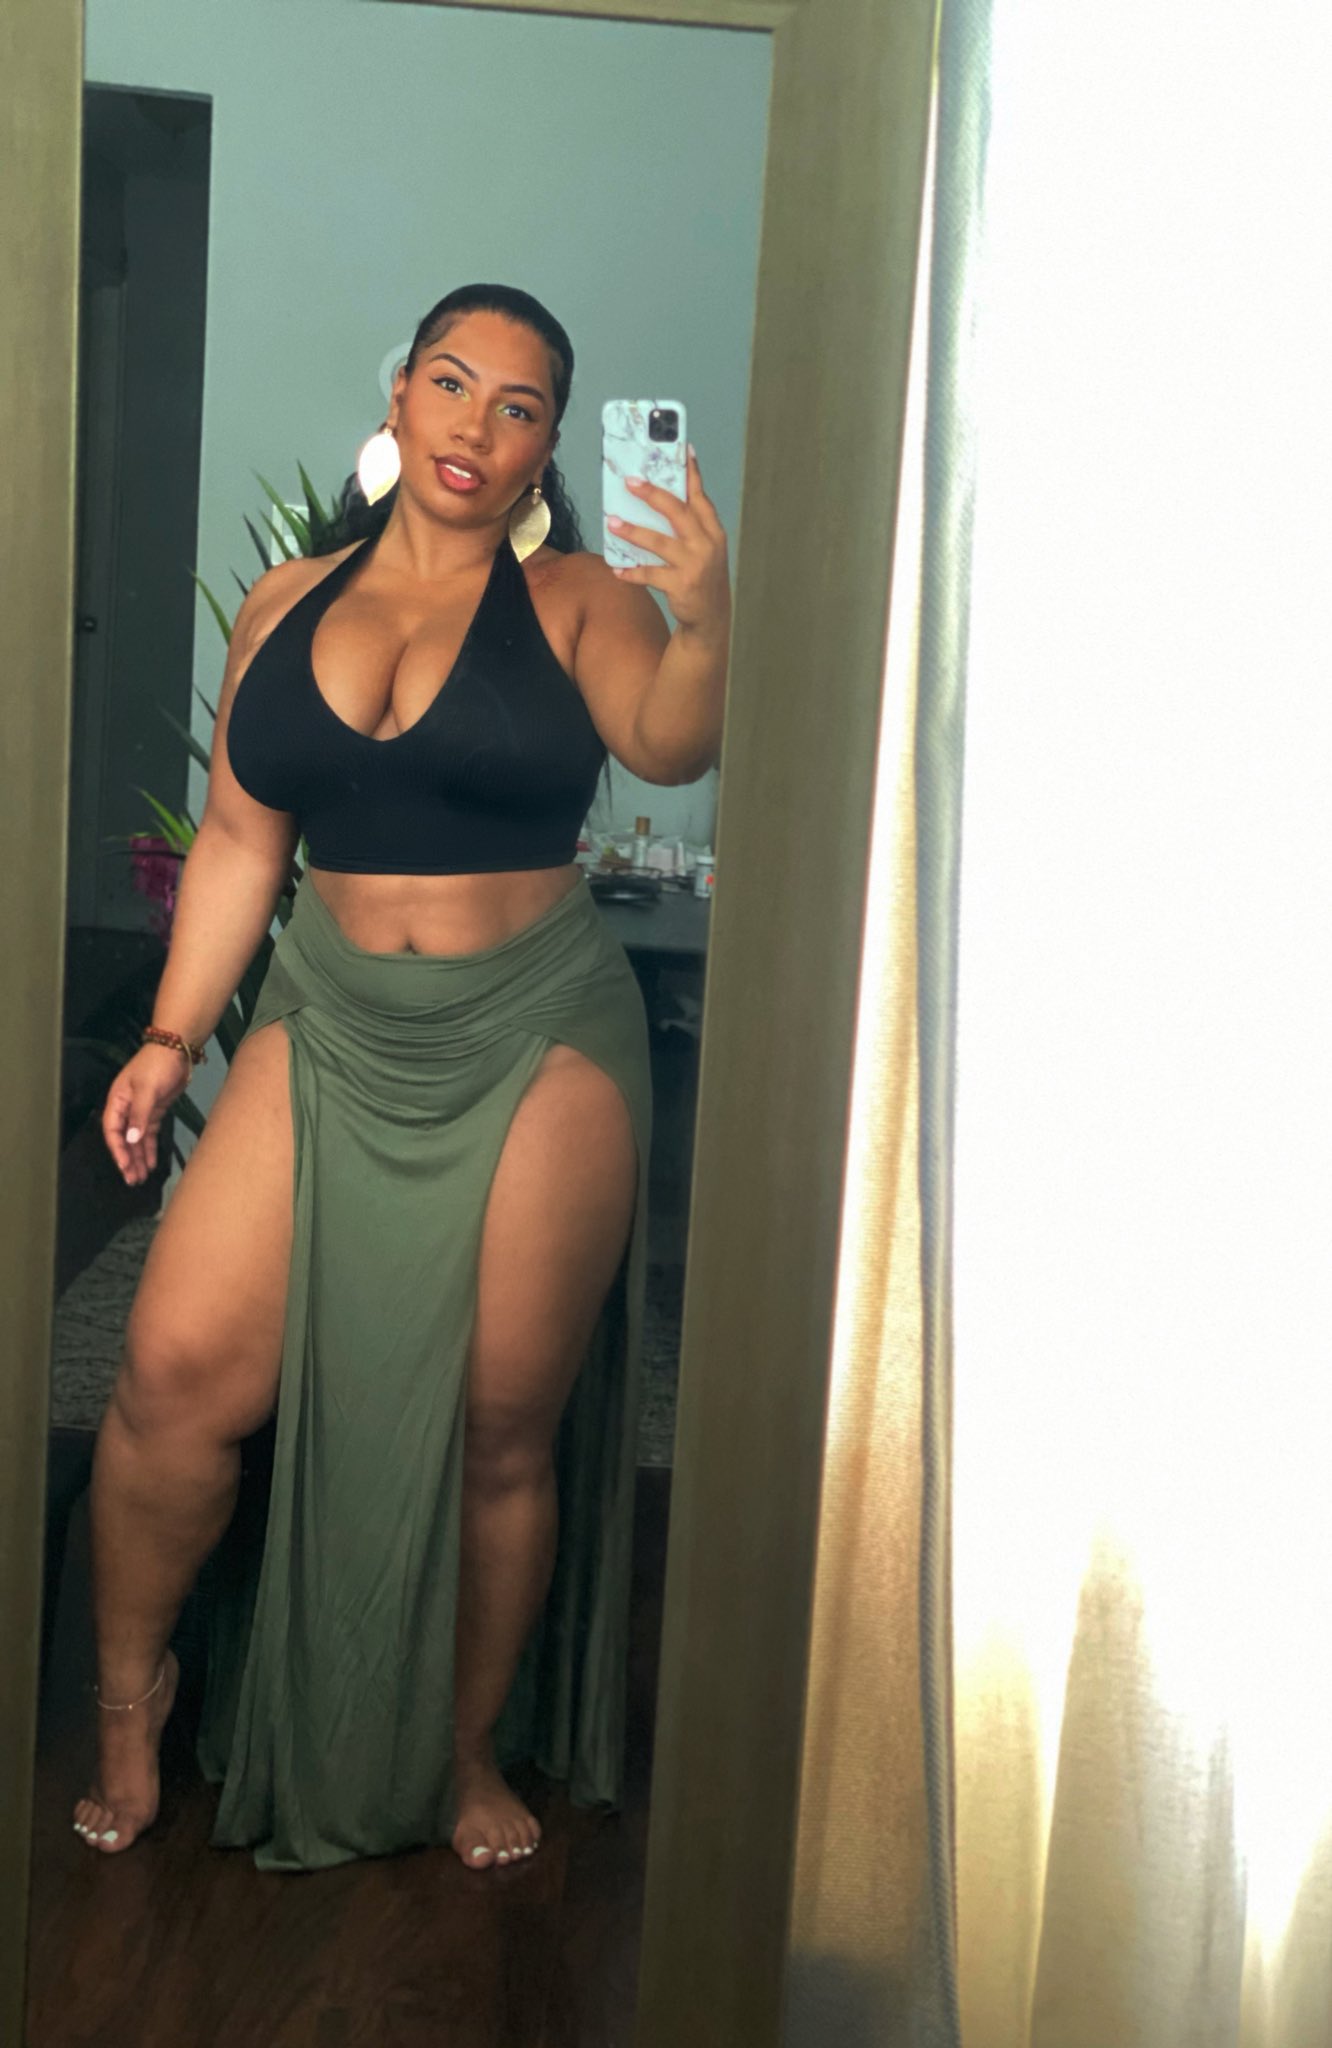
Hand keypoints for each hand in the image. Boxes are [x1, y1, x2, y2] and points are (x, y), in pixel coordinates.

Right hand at [102, 1044, 193, 1186]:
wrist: (176, 1050)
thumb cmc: (157, 1065)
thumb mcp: (147, 1089)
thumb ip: (140, 1115)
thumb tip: (132, 1140)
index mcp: (117, 1101)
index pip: (113, 1130)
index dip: (117, 1150)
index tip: (124, 1166)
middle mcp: (126, 1108)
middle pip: (124, 1139)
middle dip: (128, 1159)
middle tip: (133, 1179)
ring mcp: (141, 1111)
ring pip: (137, 1140)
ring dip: (138, 1158)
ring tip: (141, 1177)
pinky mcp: (155, 1111)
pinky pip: (149, 1135)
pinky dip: (150, 1148)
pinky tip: (151, 1162)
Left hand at [606, 445, 730, 641]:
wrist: (711, 616)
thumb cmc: (702, 574)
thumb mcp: (705, 547)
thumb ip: (690, 524)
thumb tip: (657, 498)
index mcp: (713, 531)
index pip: (700, 496)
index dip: (691, 473)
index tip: (683, 449)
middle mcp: (706, 545)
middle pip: (677, 512)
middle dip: (653, 495)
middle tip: (630, 482)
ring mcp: (694, 565)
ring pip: (659, 543)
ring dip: (632, 531)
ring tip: (611, 522)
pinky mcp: (681, 586)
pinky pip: (650, 575)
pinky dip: (632, 573)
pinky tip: (617, 569)